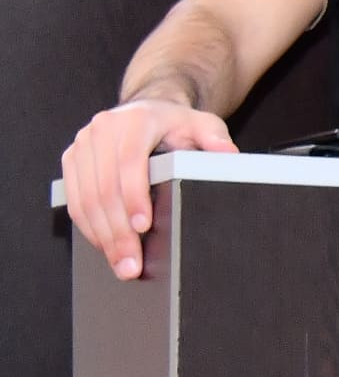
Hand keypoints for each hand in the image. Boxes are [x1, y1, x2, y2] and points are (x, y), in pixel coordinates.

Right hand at [60, 98, 235, 280]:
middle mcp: (102, 131)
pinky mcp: (73, 160)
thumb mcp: (203, 125)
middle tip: (132, 263)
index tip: (142, 227)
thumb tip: (227, 153)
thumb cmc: (176, 125)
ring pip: (85, 198)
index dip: (134, 197)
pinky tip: (105, 247)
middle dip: (118, 230)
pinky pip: (75, 199)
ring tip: (121, 264)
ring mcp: (83, 145)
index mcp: (134, 122)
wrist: (148, 112)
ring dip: (102, 235)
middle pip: (104, 187)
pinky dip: (89, 227)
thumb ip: (215, 138)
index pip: (130, 162)